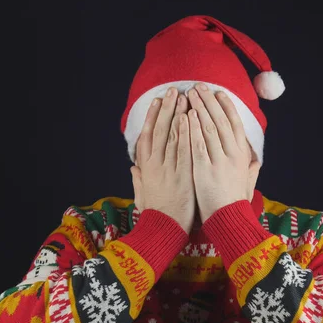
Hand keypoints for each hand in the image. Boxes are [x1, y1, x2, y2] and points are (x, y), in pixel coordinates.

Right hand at [130, 87, 195, 232]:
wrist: (162, 232)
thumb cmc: (155, 215)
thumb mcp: (142, 195)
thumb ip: (138, 179)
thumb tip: (133, 167)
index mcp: (146, 168)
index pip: (147, 137)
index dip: (152, 118)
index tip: (158, 102)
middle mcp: (155, 165)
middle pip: (159, 131)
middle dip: (166, 109)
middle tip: (173, 90)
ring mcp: (168, 169)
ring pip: (171, 136)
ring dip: (177, 115)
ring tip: (183, 96)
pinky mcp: (181, 176)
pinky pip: (184, 150)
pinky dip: (186, 133)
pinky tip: (189, 118)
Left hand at [187, 83, 260, 222]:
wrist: (229, 221)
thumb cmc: (235, 202)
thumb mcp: (248, 181)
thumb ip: (251, 168)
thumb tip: (256, 159)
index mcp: (242, 155)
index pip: (235, 124)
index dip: (227, 106)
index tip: (219, 93)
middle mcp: (233, 154)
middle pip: (221, 121)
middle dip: (209, 101)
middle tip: (199, 86)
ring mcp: (219, 161)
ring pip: (209, 128)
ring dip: (199, 109)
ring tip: (190, 94)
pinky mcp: (204, 169)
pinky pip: (197, 144)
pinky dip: (192, 129)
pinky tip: (185, 116)